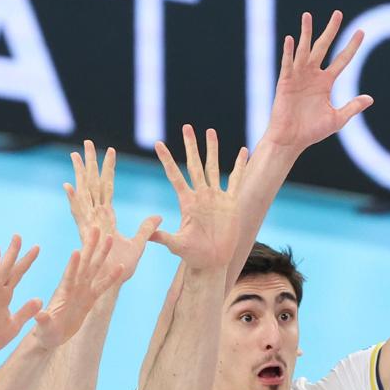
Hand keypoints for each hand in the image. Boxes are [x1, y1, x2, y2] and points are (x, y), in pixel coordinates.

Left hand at [28, 236, 123, 348]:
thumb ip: (43, 320)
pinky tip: (120, 267)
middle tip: (96, 229)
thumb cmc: (45, 332)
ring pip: (94, 269)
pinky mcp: (89, 299)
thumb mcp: (44, 327)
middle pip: (83, 264)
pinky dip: (111, 278)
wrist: (52, 336)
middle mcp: (73, 287)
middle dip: (90, 247)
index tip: (77, 251)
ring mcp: (82, 291)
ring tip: (110, 238)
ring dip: (101, 254)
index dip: (73, 265)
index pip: (69, 276)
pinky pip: (102, 286)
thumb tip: (39, 314)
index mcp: (62, 292)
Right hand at [65, 140, 163, 287]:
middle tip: (86, 143)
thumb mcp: (138, 245)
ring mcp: (88, 227)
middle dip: (90, 164)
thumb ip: (147, 229)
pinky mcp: (84, 237)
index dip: (108, 169)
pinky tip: (68, 186)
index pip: (107, 188)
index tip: (110, 150)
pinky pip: (78, 218)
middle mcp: (94, 219)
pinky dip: (73, 202)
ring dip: (79, 175)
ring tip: (76, 156)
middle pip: (92, 185)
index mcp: (105, 219)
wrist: (106, 288)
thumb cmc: (119, 271)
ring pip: (83, 195)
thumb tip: (159, 216)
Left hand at [151, 125, 247, 272]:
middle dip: (191, 146)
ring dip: (212, 150)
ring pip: (213, 167)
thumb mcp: (176, 245)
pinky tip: (242, 151)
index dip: (166, 160)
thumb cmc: (193, 255)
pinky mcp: (231, 203)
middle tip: (186, 127)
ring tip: (210, 131)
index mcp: (187, 202)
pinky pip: (237, 180)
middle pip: (195, 165)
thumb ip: (163, 237)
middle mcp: (201, 196)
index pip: (175, 176)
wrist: (212, 262)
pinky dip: (240, 166)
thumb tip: (147, 235)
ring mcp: (216, 198)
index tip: (157, 144)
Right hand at [262, 10, 374, 154]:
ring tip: (307, 16)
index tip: (361, 32)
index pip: (342, 60)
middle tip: (338, 14)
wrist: (291, 140)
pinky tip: (290, 39)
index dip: (352, 46)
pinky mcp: (285, 82)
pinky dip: (288, 52)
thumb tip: (370, 98)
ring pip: (304, 50)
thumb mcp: (337, 119)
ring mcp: (298, 76)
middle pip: (324, 47)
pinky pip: (287, 64)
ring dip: (306, 33)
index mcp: (325, 82)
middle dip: (331, 31)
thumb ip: (352, 107)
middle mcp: (312, 75)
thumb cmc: (312, 131)